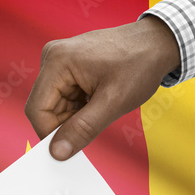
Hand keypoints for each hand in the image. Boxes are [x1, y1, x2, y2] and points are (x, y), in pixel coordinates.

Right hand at [24, 16, 180, 159]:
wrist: (158, 43)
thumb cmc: (140, 64)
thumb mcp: (113, 102)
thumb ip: (82, 129)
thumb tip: (57, 152)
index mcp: (57, 62)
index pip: (37, 110)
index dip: (49, 134)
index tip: (69, 147)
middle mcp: (52, 58)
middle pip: (43, 109)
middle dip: (64, 124)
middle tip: (94, 122)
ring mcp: (57, 61)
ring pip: (52, 106)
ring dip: (73, 117)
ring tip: (99, 106)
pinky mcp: (65, 67)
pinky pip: (61, 98)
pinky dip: (77, 108)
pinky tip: (96, 100)